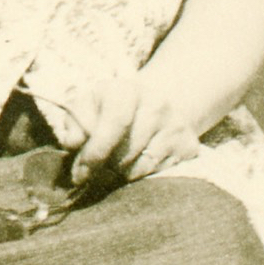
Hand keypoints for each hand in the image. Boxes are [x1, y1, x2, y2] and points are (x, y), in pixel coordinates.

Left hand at [61, 61, 205, 186]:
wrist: (155, 104)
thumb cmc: (110, 109)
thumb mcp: (87, 106)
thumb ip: (74, 122)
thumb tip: (74, 142)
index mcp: (128, 89)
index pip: (115, 123)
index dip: (95, 152)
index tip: (79, 174)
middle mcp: (157, 103)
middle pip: (126, 151)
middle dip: (105, 169)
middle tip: (94, 173)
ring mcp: (176, 124)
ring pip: (141, 167)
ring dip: (122, 174)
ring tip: (115, 166)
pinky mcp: (189, 145)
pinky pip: (158, 173)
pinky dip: (142, 175)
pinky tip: (136, 163)